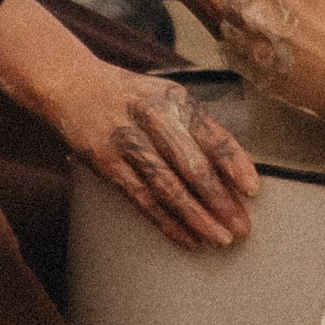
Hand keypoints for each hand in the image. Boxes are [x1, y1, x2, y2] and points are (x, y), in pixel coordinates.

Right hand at [49, 57, 260, 250]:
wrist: (72, 86)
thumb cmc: (130, 96)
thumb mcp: (167, 97)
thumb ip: (196, 128)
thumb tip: (235, 169)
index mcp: (176, 100)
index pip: (212, 134)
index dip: (235, 163)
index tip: (252, 189)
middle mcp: (153, 118)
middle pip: (192, 166)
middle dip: (220, 200)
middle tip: (241, 226)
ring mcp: (128, 142)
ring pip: (168, 188)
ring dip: (197, 217)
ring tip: (219, 238)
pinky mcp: (107, 163)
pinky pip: (142, 199)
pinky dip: (167, 222)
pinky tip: (187, 238)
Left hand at [221, 0, 324, 126]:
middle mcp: (257, 8)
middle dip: (245, 2)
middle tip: (264, 11)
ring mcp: (253, 44)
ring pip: (229, 28)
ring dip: (242, 29)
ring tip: (263, 34)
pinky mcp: (257, 75)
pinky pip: (233, 57)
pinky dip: (242, 54)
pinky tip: (261, 54)